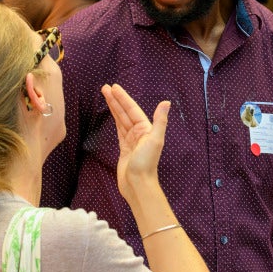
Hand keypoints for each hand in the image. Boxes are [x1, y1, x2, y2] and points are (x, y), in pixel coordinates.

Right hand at [101, 84, 170, 202]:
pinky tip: (112, 114)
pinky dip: (115, 121)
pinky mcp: (124, 148)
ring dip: (114, 108)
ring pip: (121, 120)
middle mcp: (140, 132)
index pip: (132, 109)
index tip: (113, 87)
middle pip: (125, 112)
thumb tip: (166, 102)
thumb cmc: (146, 163)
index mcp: (147, 129)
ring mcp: (132, 140)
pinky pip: (119, 130)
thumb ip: (160, 121)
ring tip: (105, 96)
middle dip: (116, 100)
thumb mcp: (155, 140)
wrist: (138, 184)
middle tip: (105, 88)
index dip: (123, 98)